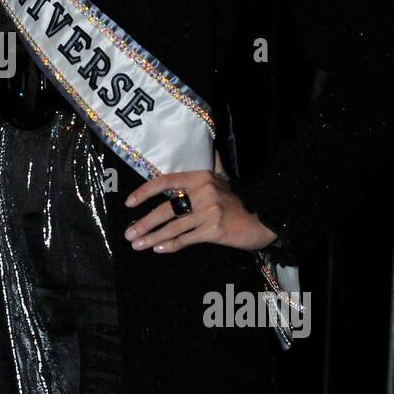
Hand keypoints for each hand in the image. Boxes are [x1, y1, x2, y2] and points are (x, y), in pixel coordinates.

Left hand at [123, 151, 276, 255]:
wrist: (265, 219)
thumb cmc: (240, 200)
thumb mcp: (224, 178)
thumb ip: (212, 164)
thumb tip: (208, 143)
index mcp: (201, 177)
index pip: (166, 181)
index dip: (145, 191)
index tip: (129, 202)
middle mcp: (204, 192)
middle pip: (166, 208)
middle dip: (144, 222)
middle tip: (128, 234)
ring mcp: (209, 212)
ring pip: (173, 226)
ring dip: (152, 237)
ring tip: (136, 244)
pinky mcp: (214, 230)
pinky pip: (186, 238)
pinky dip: (171, 245)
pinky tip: (159, 249)